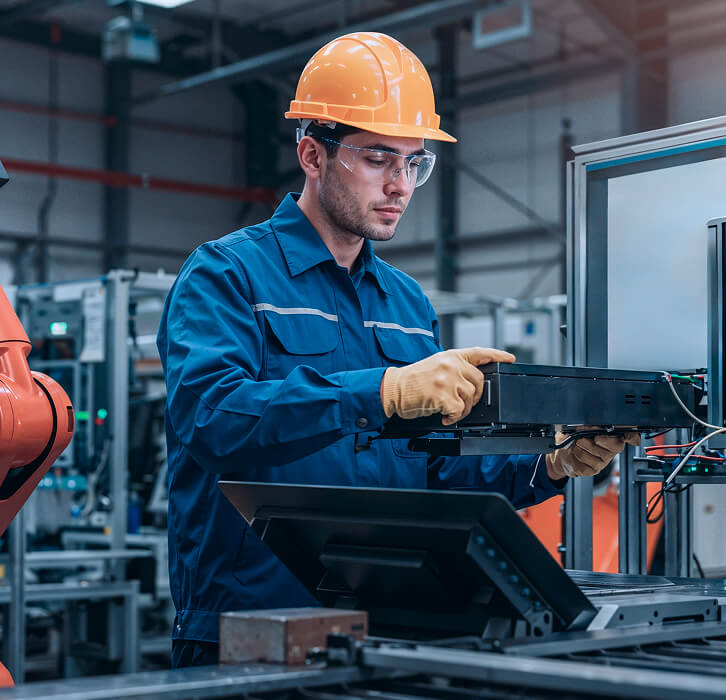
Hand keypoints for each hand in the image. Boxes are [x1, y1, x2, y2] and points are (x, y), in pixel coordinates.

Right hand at [380, 346, 514, 425]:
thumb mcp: (435, 366)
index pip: (479, 352)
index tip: (509, 358)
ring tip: (449, 410)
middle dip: (475, 397)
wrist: (392, 389)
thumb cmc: (411, 381)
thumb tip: (471, 382)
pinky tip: (443, 416)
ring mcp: (447, 379)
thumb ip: (454, 368)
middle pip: (479, 381)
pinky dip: (453, 418)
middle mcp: (451, 365)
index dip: (497, 355)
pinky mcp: (443, 395)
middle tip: (463, 404)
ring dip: (463, 409)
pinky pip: (459, 411)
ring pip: (470, 398)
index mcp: (450, 356)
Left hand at [546, 426, 640, 479]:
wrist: (561, 453)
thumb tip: (596, 424)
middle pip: (615, 444)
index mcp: (610, 437)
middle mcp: (610, 450)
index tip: (628, 436)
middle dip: (598, 438)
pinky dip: (578, 454)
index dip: (632, 436)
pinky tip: (576, 453)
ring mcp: (603, 462)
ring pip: (597, 452)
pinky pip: (587, 461)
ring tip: (578, 444)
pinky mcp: (593, 470)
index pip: (630, 436)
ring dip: (582, 445)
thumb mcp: (580, 426)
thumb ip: (591, 424)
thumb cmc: (572, 438)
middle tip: (588, 436)